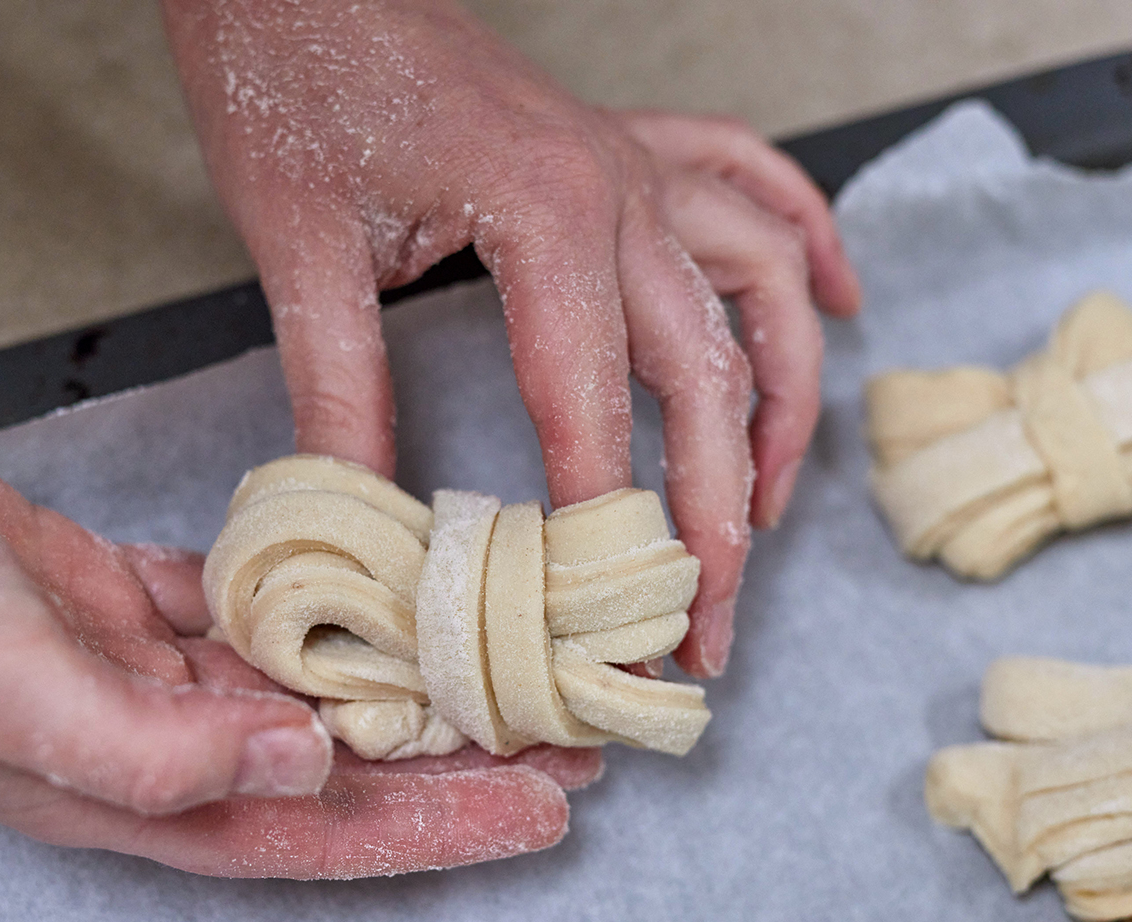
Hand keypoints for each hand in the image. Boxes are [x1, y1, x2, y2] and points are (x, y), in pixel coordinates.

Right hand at [0, 359, 599, 877]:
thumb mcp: (1, 686)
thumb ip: (152, 745)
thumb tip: (304, 764)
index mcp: (120, 791)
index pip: (313, 835)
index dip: (435, 829)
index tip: (544, 812)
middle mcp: (138, 743)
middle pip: (327, 769)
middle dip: (449, 762)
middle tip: (563, 740)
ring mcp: (125, 669)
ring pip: (296, 689)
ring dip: (397, 682)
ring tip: (496, 666)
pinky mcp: (106, 596)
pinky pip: (238, 614)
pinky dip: (311, 603)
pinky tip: (373, 587)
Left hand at [162, 0, 860, 676]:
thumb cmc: (289, 78)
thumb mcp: (298, 250)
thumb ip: (340, 390)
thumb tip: (362, 518)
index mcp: (543, 215)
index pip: (594, 414)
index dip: (611, 537)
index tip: (623, 633)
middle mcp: (617, 187)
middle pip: (708, 372)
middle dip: (718, 514)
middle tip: (708, 624)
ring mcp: (633, 159)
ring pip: (767, 284)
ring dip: (787, 400)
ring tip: (771, 504)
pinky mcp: (625, 143)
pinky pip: (757, 185)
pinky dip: (811, 246)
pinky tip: (842, 303)